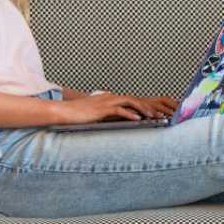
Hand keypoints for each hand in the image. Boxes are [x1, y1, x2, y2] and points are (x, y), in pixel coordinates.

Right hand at [55, 93, 177, 125]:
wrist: (63, 111)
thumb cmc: (78, 115)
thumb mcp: (97, 116)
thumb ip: (108, 117)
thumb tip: (118, 125)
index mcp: (111, 99)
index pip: (132, 100)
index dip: (146, 107)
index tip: (157, 114)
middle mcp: (111, 98)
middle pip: (135, 99)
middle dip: (149, 107)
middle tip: (161, 115)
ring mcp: (106, 102)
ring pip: (130, 102)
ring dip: (143, 109)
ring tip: (153, 117)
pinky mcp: (101, 109)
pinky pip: (119, 110)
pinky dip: (130, 114)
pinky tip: (138, 120)